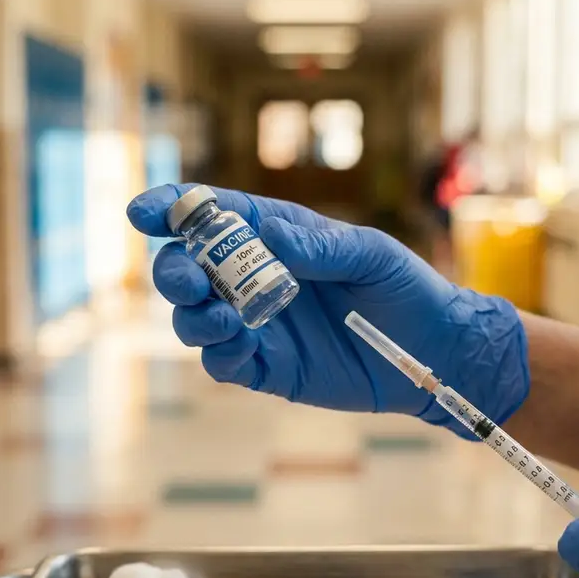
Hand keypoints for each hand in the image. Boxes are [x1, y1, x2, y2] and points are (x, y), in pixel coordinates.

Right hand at [126, 184, 528, 436]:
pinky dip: (217, 353)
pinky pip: (223, 362)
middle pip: (189, 267)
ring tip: (221, 317)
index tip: (142, 212)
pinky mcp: (268, 368)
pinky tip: (235, 344)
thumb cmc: (406, 289)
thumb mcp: (370, 254)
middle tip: (187, 279)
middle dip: (173, 269)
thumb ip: (317, 245)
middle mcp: (257, 278)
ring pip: (196, 318)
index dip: (171, 209)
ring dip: (192, 316)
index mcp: (277, 237)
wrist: (436, 352)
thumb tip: (266, 231)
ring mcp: (258, 325)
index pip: (212, 215)